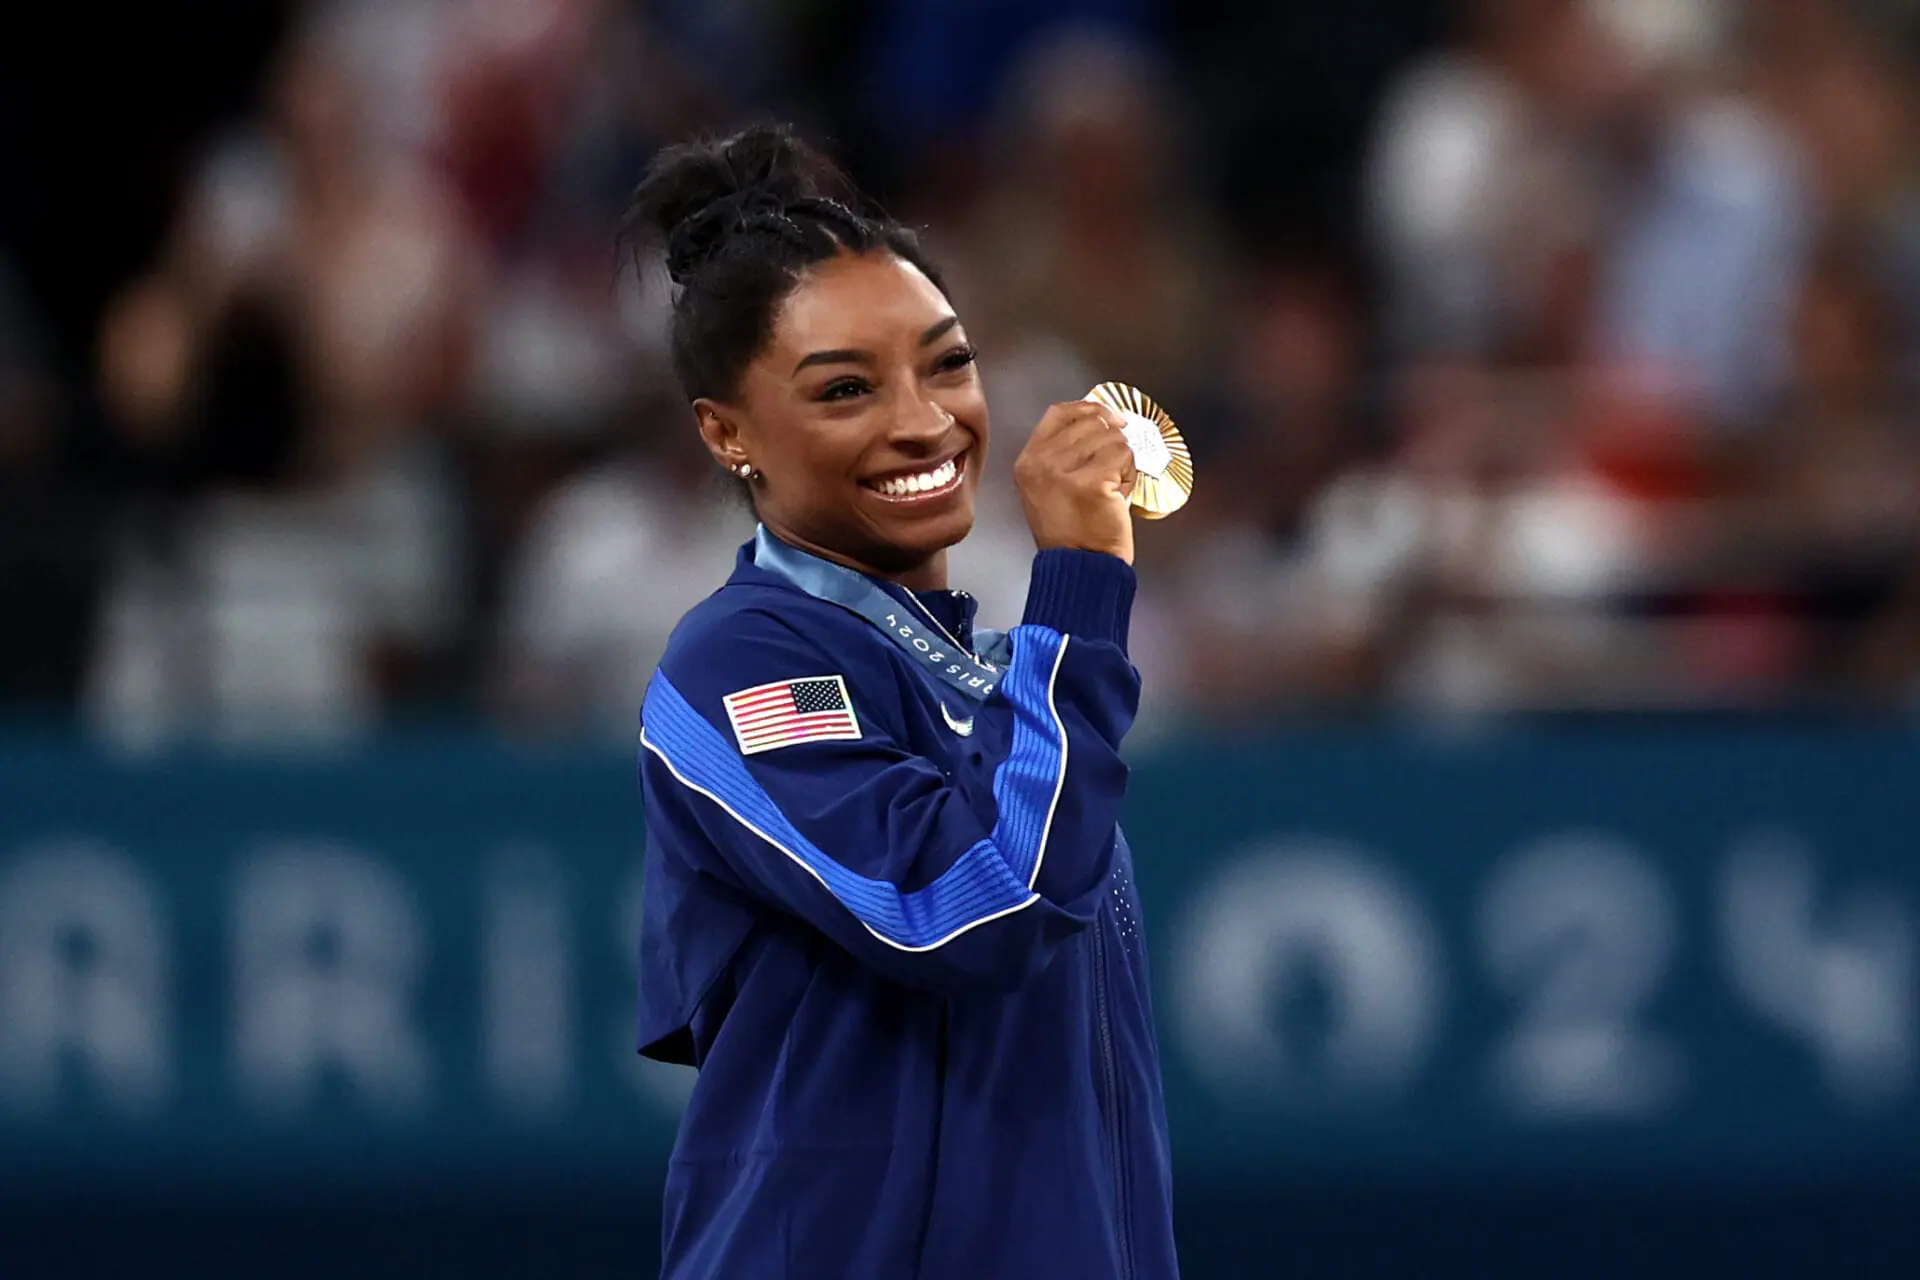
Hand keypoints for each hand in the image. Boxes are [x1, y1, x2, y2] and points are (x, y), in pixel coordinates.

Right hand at [1013, 400, 1137, 564]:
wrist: (1080, 568)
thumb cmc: (1072, 533)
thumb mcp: (1050, 487)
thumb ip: (1064, 453)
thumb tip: (1101, 421)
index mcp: (1028, 462)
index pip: (1059, 413)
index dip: (1089, 409)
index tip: (1110, 417)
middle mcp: (1040, 463)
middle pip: (1091, 423)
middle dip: (1111, 444)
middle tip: (1110, 473)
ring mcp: (1063, 472)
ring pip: (1111, 438)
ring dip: (1122, 461)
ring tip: (1112, 488)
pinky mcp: (1089, 483)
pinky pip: (1123, 456)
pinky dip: (1129, 474)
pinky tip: (1118, 494)